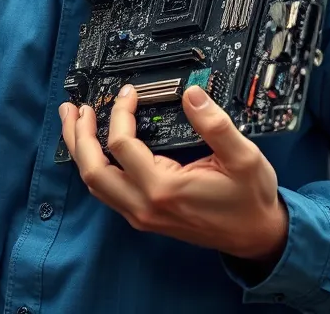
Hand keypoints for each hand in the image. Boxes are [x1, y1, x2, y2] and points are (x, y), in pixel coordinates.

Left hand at [60, 84, 287, 264]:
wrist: (256, 236)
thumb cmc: (249, 198)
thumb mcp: (242, 156)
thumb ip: (215, 124)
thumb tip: (192, 94)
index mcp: (163, 189)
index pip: (121, 145)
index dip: (119, 112)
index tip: (127, 92)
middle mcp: (145, 206)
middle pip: (92, 170)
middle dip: (77, 136)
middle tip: (73, 108)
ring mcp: (142, 215)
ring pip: (95, 184)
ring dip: (80, 151)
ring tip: (75, 123)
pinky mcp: (145, 216)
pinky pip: (108, 191)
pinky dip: (94, 166)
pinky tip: (96, 148)